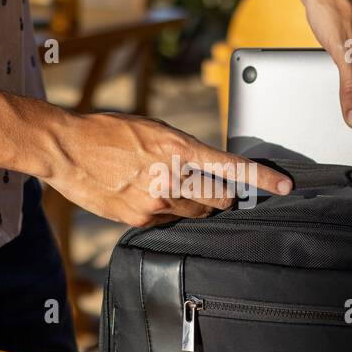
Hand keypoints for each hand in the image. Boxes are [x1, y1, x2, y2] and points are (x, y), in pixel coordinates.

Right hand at [44, 111, 291, 226]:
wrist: (66, 150)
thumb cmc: (108, 133)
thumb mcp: (152, 130)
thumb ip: (183, 150)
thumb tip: (208, 168)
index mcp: (177, 148)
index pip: (231, 168)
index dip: (262, 180)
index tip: (285, 187)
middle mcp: (170, 178)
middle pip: (219, 198)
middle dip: (223, 195)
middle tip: (217, 188)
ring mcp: (155, 203)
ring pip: (196, 212)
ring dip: (195, 202)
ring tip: (169, 185)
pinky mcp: (140, 220)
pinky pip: (170, 221)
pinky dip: (168, 210)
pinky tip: (146, 194)